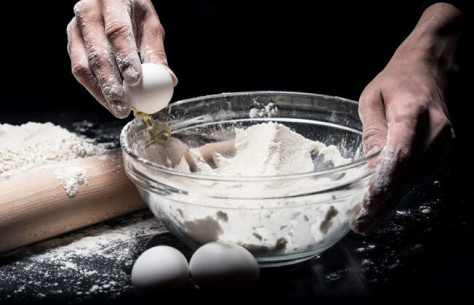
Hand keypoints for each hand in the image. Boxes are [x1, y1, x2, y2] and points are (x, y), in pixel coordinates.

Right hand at [67, 0, 176, 117]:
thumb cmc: (133, 10)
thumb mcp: (149, 23)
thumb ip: (156, 51)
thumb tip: (169, 80)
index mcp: (112, 1)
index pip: (118, 32)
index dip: (125, 58)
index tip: (135, 81)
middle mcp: (88, 12)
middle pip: (97, 53)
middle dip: (111, 85)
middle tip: (124, 108)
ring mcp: (75, 27)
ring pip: (82, 65)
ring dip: (100, 92)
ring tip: (118, 110)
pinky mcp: (71, 42)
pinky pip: (79, 69)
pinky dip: (94, 88)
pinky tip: (108, 100)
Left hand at [350, 3, 462, 234]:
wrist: (430, 71)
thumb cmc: (396, 82)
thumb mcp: (371, 99)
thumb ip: (372, 132)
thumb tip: (371, 167)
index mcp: (413, 111)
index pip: (400, 153)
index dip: (384, 181)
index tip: (368, 203)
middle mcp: (435, 130)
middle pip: (408, 173)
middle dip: (383, 201)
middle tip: (361, 224)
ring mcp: (443, 142)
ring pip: (414, 178)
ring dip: (390, 200)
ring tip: (367, 220)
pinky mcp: (442, 150)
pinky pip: (418, 174)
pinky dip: (400, 189)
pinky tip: (383, 203)